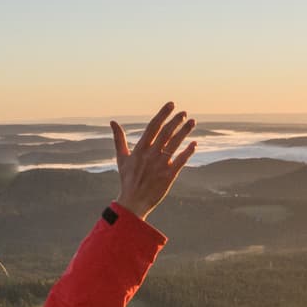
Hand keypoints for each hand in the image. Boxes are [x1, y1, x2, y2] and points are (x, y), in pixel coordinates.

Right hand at [111, 102, 196, 219]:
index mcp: (140, 149)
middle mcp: (151, 155)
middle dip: (176, 121)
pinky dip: (188, 151)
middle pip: (166, 133)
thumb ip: (118, 139)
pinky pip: (181, 161)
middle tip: (185, 113)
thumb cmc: (127, 179)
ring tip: (192, 122)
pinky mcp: (168, 176)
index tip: (171, 104)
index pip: (153, 126)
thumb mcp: (121, 158)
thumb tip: (112, 122)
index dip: (163, 114)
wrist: (133, 202)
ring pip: (175, 144)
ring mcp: (160, 165)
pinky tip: (194, 143)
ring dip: (184, 132)